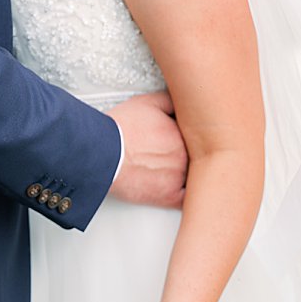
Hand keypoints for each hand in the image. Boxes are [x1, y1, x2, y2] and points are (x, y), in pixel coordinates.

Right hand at [107, 91, 187, 208]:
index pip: (199, 137)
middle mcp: (185, 154)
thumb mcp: (146, 103)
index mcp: (183, 133)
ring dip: (189, 175)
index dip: (191, 140)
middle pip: (198, 158)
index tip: (185, 141)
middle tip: (174, 157)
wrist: (101, 153)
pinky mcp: (169, 196)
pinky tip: (181, 190)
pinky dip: (187, 197)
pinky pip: (188, 200)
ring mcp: (179, 176)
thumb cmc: (118, 129)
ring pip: (195, 178)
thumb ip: (169, 101)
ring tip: (173, 172)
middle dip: (188, 157)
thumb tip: (183, 101)